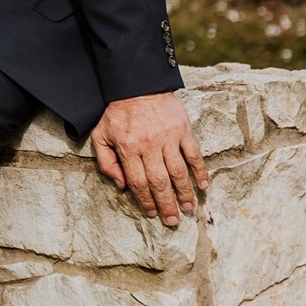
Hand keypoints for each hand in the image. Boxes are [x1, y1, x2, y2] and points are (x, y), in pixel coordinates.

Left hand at [90, 93, 210, 227]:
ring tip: (188, 208)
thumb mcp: (101, 135)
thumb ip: (106, 162)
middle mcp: (149, 145)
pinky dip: (200, 171)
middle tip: (173, 221)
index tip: (152, 213)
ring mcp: (168, 137)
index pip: (138, 182)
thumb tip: (121, 186)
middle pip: (159, 182)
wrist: (136, 84)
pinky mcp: (183, 129)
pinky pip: (194, 154)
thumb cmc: (117, 113)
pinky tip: (204, 185)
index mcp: (128, 148)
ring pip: (178, 172)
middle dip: (167, 204)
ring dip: (185, 193)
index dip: (145, 201)